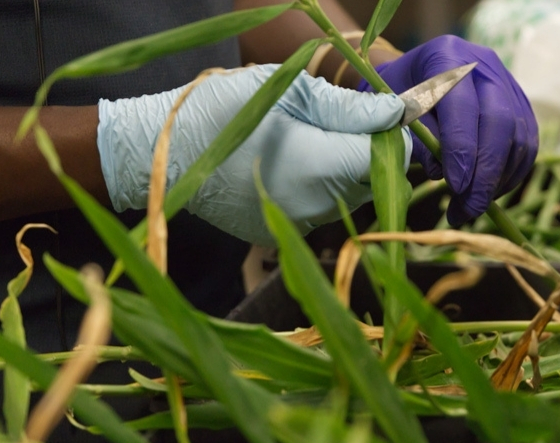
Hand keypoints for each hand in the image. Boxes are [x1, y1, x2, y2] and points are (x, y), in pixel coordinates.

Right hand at [97, 64, 410, 245]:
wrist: (163, 153)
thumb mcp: (286, 90)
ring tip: (304, 144)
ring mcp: (295, 226)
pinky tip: (284, 168)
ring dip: (340, 173)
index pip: (388, 161)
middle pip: (369, 183)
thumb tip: (396, 114)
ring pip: (346, 200)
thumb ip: (346, 106)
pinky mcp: (277, 235)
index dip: (388, 137)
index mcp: (319, 167)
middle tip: (332, 124)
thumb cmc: (221, 109)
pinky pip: (316, 213)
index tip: (372, 118)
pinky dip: (314, 191)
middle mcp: (314, 206)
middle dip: (364, 154)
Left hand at [359, 35, 537, 225]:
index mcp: (446, 57)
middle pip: (500, 122)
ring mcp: (506, 82)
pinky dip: (511, 174)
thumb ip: (414, 137)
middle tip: (468, 208)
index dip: (462, 149)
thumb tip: (441, 171)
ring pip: (519, 136)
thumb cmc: (394, 97)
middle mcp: (483, 65)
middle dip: (486, 173)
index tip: (456, 186)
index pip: (463, 106)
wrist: (411, 78)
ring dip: (499, 179)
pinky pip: (527, 143)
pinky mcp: (519, 104)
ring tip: (472, 206)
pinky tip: (489, 193)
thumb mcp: (391, 113)